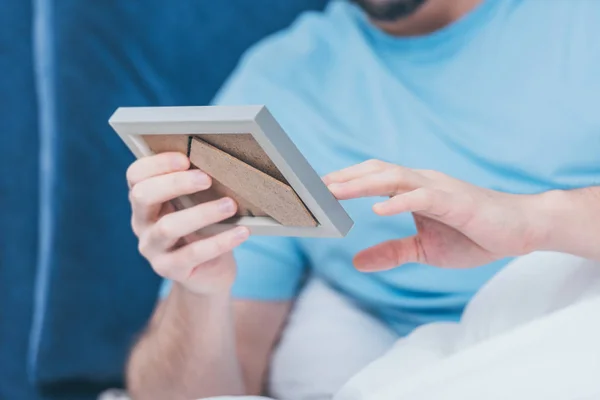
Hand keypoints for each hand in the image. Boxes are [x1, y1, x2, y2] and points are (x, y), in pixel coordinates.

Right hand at [127, 152, 249, 294]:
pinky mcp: (168, 269)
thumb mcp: (196, 205)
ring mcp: (152, 248)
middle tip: (207, 179)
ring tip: (230, 205)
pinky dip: (220, 241)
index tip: (186, 159)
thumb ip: (197, 186)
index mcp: (145, 201)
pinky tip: (241, 232)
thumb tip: (222, 161)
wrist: (208, 274)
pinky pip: (193, 254)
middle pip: (143, 196)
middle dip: (175, 183)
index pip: (136, 175)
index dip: (156, 164)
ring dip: (201, 213)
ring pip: (168, 226)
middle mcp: (141, 223)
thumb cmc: (204, 230)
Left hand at [325, 160, 546, 270]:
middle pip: (376, 172)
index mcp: (414, 190)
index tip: (316, 190)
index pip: (373, 178)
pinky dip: (399, 201)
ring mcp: (438, 188)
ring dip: (362, 184)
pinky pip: (422, 197)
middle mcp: (422, 182)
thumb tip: (357, 262)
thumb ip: (392, 252)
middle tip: (312, 187)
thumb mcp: (424, 250)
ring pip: (394, 178)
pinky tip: (378, 209)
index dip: (345, 181)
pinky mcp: (455, 200)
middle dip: (344, 178)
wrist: (520, 230)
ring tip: (334, 192)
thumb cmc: (474, 235)